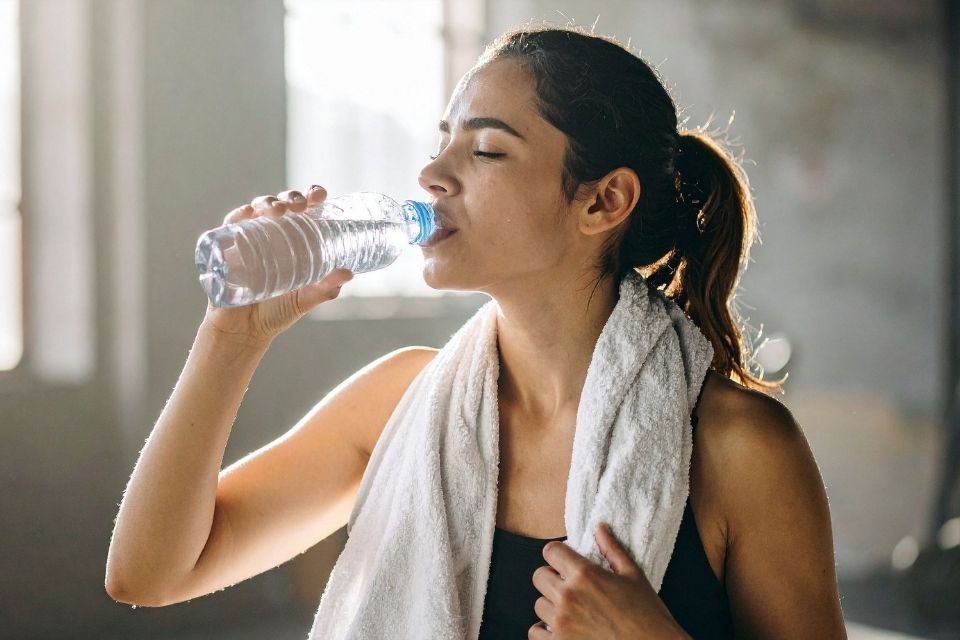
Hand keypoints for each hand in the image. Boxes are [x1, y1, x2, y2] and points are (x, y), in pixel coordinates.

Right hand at [200, 185, 353, 344]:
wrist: (244, 332)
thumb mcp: (305, 299)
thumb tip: (348, 273)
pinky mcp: (225, 250)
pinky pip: (229, 226)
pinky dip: (237, 217)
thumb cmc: (276, 312)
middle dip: (290, 197)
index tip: (320, 195)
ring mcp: (246, 239)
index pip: (301, 211)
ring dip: (267, 203)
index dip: (309, 197)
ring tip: (279, 210)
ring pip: (255, 209)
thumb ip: (326, 288)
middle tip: (301, 205)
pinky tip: (246, 214)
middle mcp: (269, 235)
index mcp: (291, 240)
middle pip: (280, 205)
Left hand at [530, 522, 690, 639]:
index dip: (557, 554)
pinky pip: (535, 633)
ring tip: (570, 610)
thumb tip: (600, 528)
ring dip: (551, 605)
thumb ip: (612, 549)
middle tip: (569, 587)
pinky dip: (544, 632)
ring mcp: (561, 622)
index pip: (550, 551)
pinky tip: (561, 629)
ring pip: (539, 605)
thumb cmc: (647, 614)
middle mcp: (568, 596)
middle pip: (540, 577)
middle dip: (552, 578)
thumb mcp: (633, 575)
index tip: (564, 561)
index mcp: (584, 574)